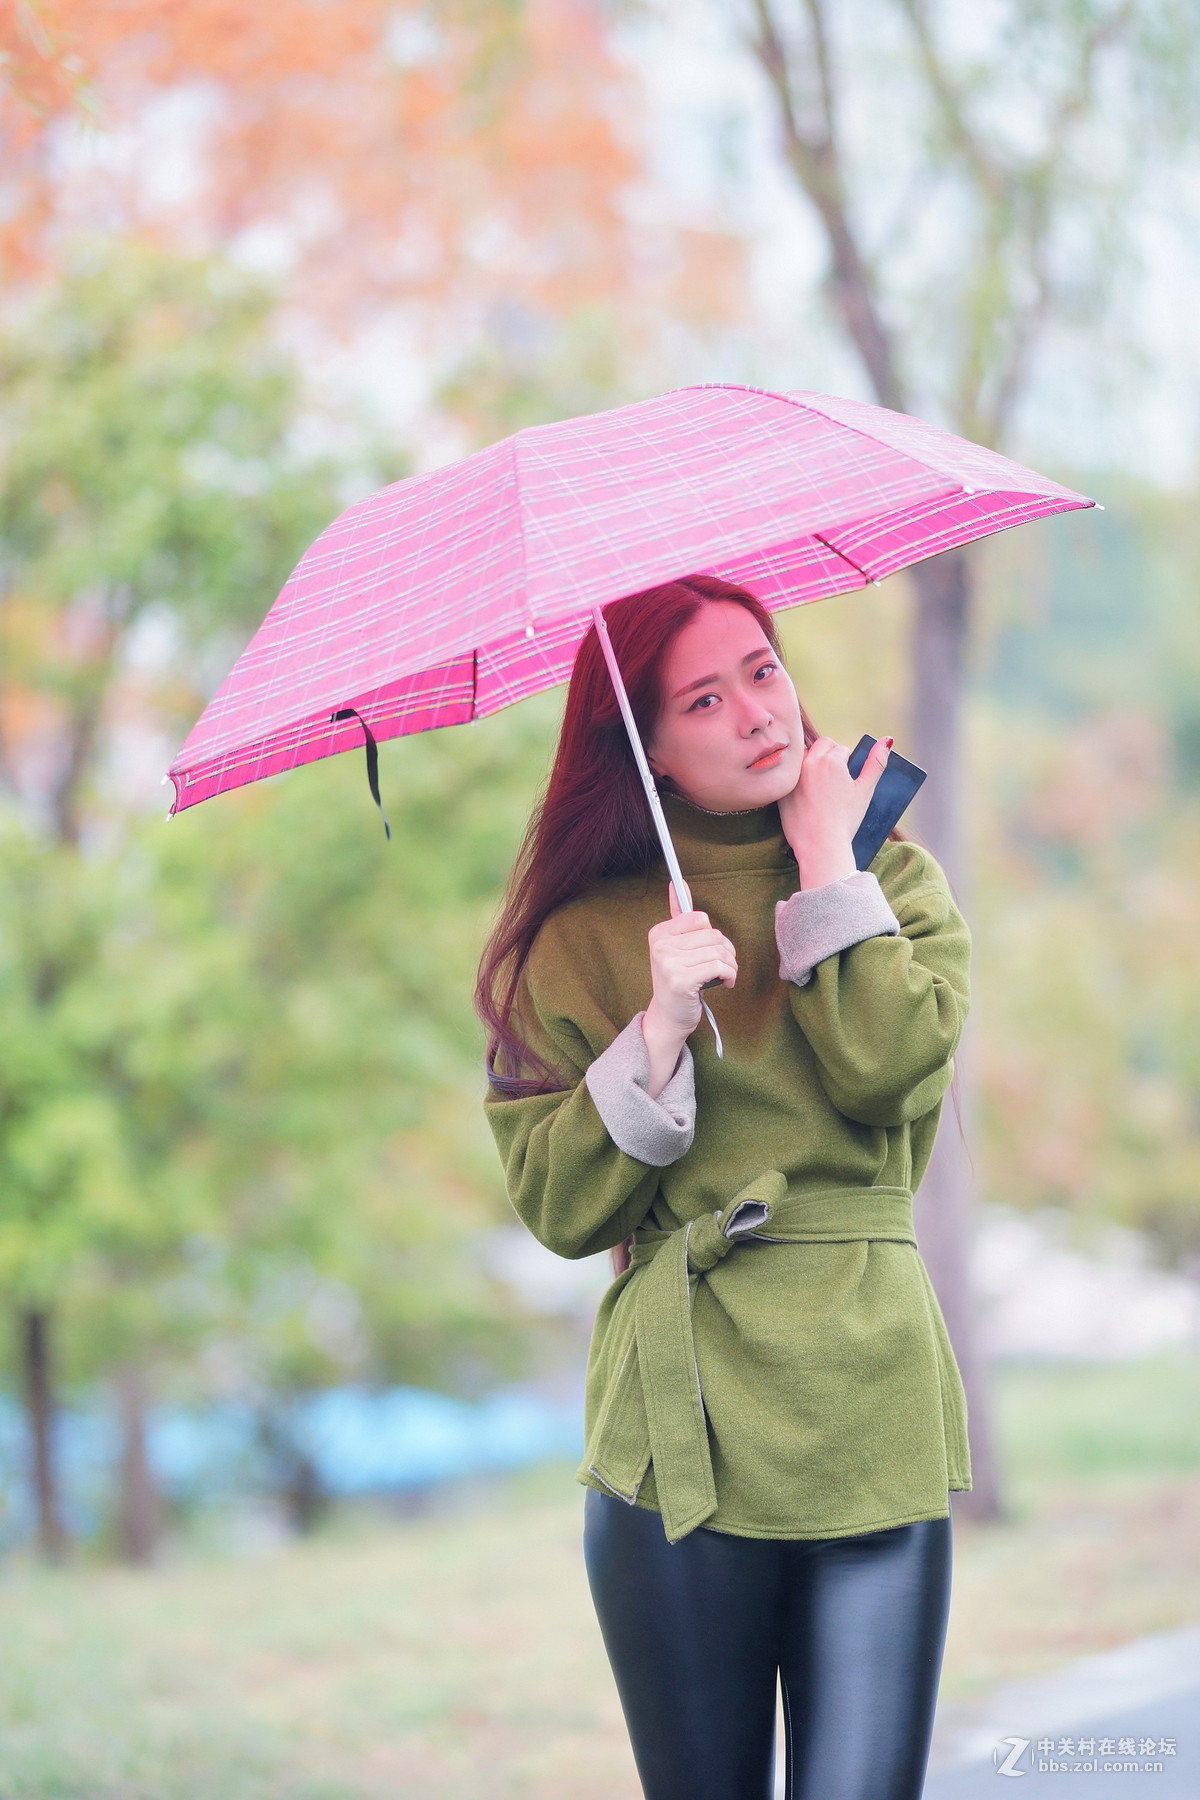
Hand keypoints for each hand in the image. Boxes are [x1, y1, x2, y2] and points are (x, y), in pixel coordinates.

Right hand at [641, 883, 736, 1094]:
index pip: (699, 918)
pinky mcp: (682, 981)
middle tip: (723, 967)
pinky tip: (726, 984)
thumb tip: (678, 883)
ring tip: (725, 976)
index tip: (709, 950)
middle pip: (713, 934)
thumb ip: (679, 917)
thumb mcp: (674, 947)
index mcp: (659, 933)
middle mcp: (661, 946)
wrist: (669, 1017)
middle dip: (726, 951)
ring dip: (731, 965)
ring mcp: (669, 964)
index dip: (711, 935)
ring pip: (719, 951)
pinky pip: (719, 966)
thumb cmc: (677, 980)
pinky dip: (730, 975)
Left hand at [778, 735, 893, 886]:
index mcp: (831, 760)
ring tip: (819, 787)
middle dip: (829, 757)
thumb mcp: (865, 790)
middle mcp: (809, 762)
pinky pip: (790, 775)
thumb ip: (876, 763)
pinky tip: (805, 796)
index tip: (845, 781)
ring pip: (804, 757)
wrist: (820, 845)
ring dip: (811, 764)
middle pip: (821, 746)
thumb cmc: (845, 819)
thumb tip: (888, 740)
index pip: (841, 749)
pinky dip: (797, 780)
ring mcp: (793, 775)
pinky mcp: (782, 788)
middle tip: (834, 780)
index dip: (846, 764)